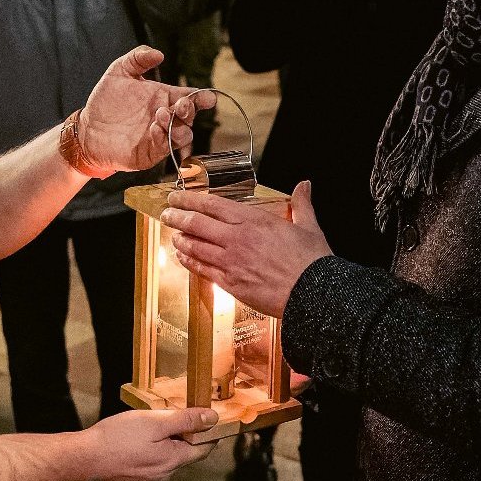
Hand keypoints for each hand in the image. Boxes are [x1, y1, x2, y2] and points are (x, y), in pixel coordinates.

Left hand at [77, 47, 217, 175]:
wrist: (87, 128)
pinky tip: (153, 128)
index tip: (208, 98)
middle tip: (181, 105)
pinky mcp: (150, 153)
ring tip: (161, 115)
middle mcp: (166, 118)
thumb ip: (138, 58)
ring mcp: (159, 137)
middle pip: (190, 117)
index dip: (202, 98)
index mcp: (165, 97)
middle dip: (190, 110)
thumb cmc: (106, 101)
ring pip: (183, 136)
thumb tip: (159, 54)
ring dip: (178, 127)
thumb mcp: (119, 71)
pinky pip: (164, 149)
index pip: (191, 97)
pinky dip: (163, 139)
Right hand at [77, 409, 217, 480]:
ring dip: (164, 444)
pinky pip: (149, 465)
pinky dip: (148, 452)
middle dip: (182, 435)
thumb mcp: (154, 422)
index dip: (207, 432)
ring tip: (148, 426)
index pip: (204, 449)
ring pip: (165, 459)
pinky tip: (134, 441)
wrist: (83, 460)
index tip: (205, 417)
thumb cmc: (117, 438)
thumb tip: (212, 418)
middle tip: (170, 414)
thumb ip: (185, 421)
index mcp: (173, 461)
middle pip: (184, 453)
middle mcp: (164, 476)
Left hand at [162, 181, 332, 318]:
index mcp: (253, 221)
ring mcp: (231, 262)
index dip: (190, 199)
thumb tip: (304, 185)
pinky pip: (202, 269)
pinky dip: (189, 262)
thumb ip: (302, 204)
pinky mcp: (230, 283)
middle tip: (167, 213)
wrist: (313, 294)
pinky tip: (183, 258)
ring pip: (195, 246)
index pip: (212, 205)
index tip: (177, 196)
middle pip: (197, 224)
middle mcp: (237, 239)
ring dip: (180, 239)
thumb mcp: (308, 226)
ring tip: (173, 234)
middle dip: (177, 216)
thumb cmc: (312, 262)